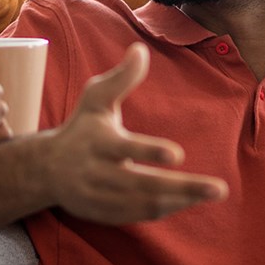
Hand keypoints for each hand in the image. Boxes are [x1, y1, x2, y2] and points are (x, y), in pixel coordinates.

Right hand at [46, 42, 227, 224]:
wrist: (45, 170)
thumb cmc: (81, 128)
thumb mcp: (95, 99)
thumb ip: (120, 78)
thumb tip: (141, 49)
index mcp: (97, 142)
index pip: (124, 148)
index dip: (149, 152)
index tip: (177, 155)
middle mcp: (97, 173)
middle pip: (143, 184)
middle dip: (183, 188)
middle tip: (219, 188)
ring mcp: (100, 198)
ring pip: (144, 204)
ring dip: (181, 201)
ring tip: (212, 192)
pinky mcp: (104, 214)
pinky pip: (138, 215)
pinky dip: (164, 209)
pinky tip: (188, 200)